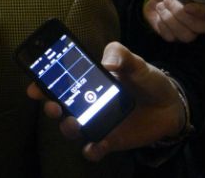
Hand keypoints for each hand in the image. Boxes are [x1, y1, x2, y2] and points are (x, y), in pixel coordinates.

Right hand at [26, 42, 184, 161]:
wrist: (170, 105)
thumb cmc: (146, 79)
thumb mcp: (135, 62)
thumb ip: (120, 54)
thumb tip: (107, 64)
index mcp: (86, 82)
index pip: (58, 83)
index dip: (42, 85)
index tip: (34, 86)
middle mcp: (85, 103)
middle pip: (58, 107)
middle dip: (49, 107)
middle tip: (53, 105)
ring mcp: (95, 122)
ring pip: (71, 128)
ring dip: (67, 127)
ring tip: (74, 122)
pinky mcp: (108, 140)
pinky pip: (93, 149)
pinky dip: (91, 150)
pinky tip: (95, 146)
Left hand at [144, 0, 204, 41]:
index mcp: (203, 7)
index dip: (200, 12)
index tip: (187, 6)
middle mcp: (200, 21)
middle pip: (198, 27)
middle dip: (179, 13)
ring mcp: (188, 31)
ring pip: (185, 35)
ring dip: (169, 18)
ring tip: (161, 5)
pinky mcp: (174, 37)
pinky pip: (170, 37)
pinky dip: (162, 24)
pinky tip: (160, 15)